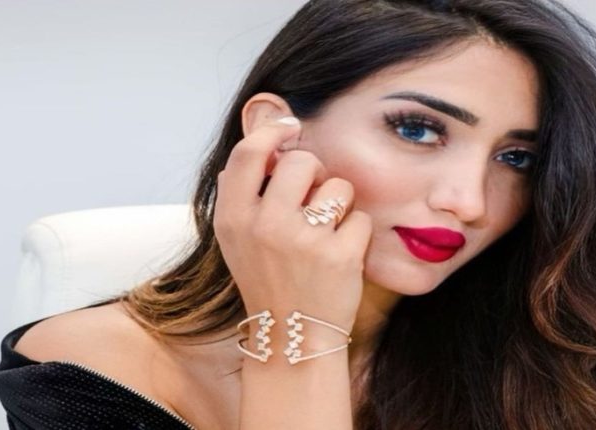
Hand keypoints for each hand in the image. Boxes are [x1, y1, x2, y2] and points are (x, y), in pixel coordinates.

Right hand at [213, 116, 372, 333]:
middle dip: (316, 174)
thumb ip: (242, 194)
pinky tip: (341, 256)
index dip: (272, 131)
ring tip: (326, 235)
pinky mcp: (340, 256)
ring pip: (339, 187)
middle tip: (314, 200)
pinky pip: (361, 218)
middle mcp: (265, 226)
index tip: (290, 127)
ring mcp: (303, 241)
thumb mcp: (237, 240)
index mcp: (234, 218)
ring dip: (340, 206)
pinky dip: (357, 234)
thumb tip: (261, 144)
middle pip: (303, 161)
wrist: (292, 337)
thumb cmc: (268, 280)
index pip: (248, 154)